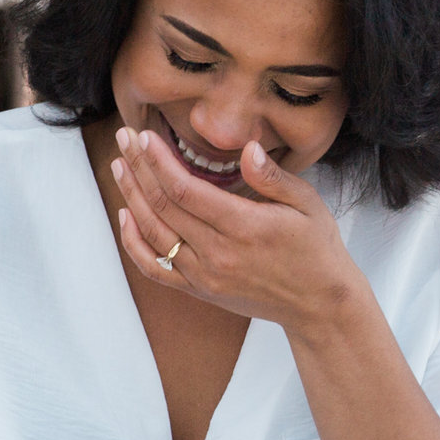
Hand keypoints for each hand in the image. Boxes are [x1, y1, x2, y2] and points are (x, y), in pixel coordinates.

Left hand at [111, 126, 362, 335]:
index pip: (186, 190)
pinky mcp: (199, 290)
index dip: (159, 162)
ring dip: (131, 197)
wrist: (318, 303)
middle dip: (139, 168)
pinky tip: (125, 215)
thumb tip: (249, 148)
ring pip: (154, 233)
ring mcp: (205, 275)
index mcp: (245, 227)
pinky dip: (133, 243)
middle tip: (125, 139)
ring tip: (121, 167)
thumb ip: (274, 177)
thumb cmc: (316, 248)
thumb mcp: (308, 204)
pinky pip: (154, 268)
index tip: (145, 136)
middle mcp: (219, 254)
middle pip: (163, 206)